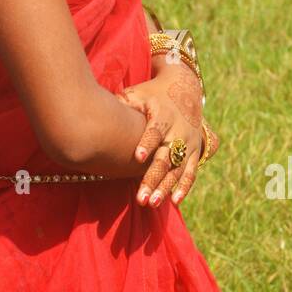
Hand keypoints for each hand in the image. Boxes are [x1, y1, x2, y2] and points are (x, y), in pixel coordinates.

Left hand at [118, 69, 204, 208]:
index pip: (155, 131)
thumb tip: (95, 110)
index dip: (147, 143)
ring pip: (178, 169)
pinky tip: (175, 201)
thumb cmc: (152, 94)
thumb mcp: (138, 94)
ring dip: (166, 187)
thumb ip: (122, 104)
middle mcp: (179, 130)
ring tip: (152, 203)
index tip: (138, 157)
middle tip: (141, 197)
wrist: (185, 88)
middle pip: (166, 157)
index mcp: (163, 115)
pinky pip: (191, 172)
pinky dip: (185, 187)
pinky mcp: (195, 151)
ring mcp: (189, 143)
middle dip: (153, 178)